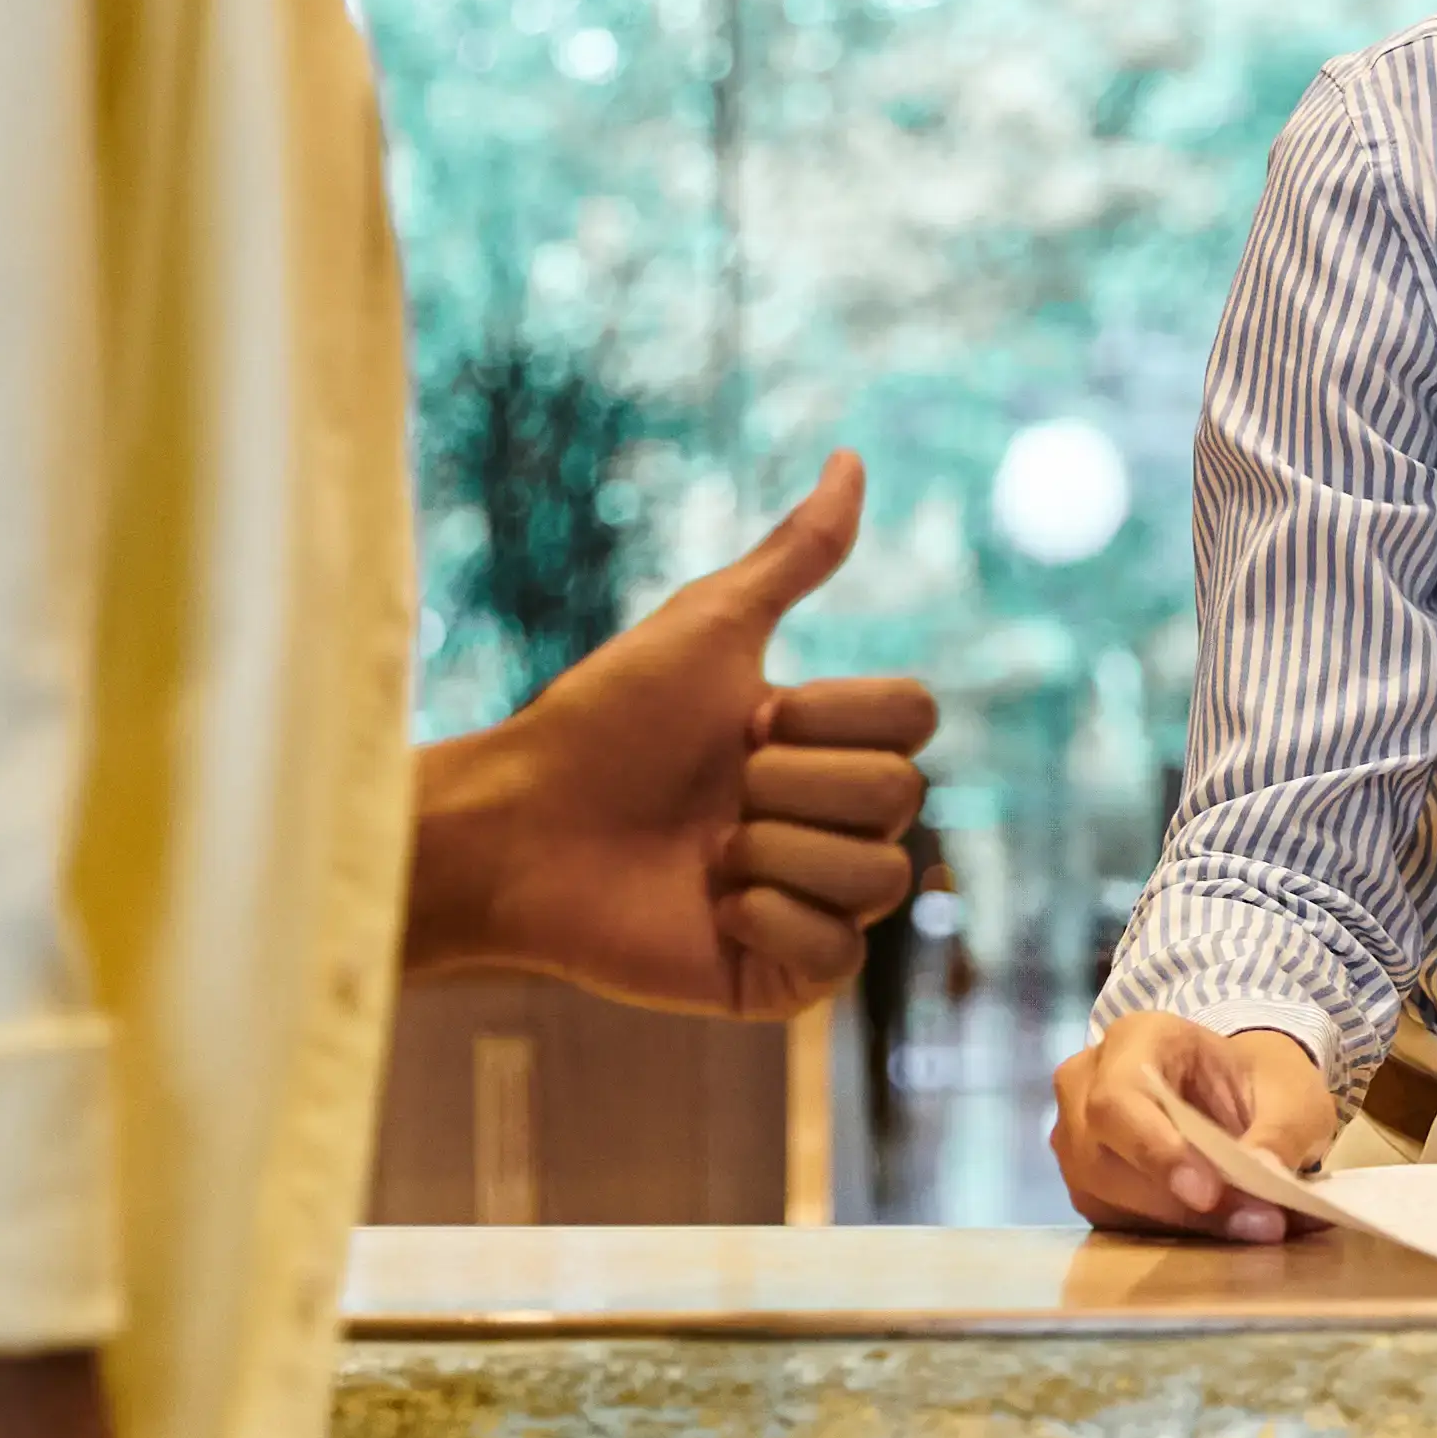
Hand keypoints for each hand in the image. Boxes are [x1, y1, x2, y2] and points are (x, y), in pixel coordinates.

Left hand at [411, 453, 938, 1018]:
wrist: (521, 826)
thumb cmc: (601, 722)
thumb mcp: (709, 627)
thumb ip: (794, 556)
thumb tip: (850, 458)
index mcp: (828, 746)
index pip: (915, 721)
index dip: (829, 714)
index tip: (745, 719)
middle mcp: (833, 824)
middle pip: (902, 796)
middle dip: (793, 783)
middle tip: (717, 789)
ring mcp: (814, 904)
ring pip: (880, 876)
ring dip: (777, 851)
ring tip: (706, 852)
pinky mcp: (785, 979)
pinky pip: (842, 955)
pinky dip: (772, 919)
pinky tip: (712, 906)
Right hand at [1052, 1011, 1336, 1239]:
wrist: (1244, 1098)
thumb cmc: (1264, 1084)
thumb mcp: (1294, 1098)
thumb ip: (1279, 1135)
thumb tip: (1261, 1175)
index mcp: (1135, 1039)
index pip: (1119, 1097)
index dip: (1155, 1150)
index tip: (1208, 1192)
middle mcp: (1086, 1084)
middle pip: (1104, 1157)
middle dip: (1178, 1202)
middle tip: (1257, 1223)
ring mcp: (1075, 1137)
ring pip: (1104, 1197)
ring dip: (1179, 1225)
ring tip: (1251, 1228)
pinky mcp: (1086, 1186)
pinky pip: (1113, 1223)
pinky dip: (1169, 1236)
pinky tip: (1221, 1231)